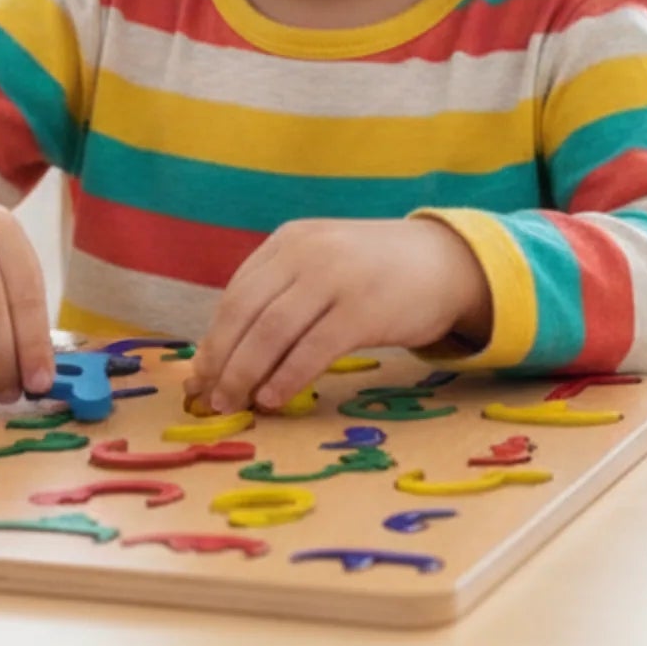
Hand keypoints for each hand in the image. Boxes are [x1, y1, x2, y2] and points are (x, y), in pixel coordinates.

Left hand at [186, 217, 490, 414]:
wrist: (445, 262)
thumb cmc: (375, 273)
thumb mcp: (322, 263)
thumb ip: (282, 291)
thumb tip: (230, 351)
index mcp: (289, 241)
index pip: (237, 293)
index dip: (214, 338)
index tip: (200, 375)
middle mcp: (307, 253)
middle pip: (247, 313)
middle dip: (222, 360)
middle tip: (211, 398)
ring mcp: (336, 278)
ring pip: (272, 332)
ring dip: (246, 373)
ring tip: (235, 404)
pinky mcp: (364, 309)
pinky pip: (312, 349)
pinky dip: (286, 378)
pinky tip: (273, 399)